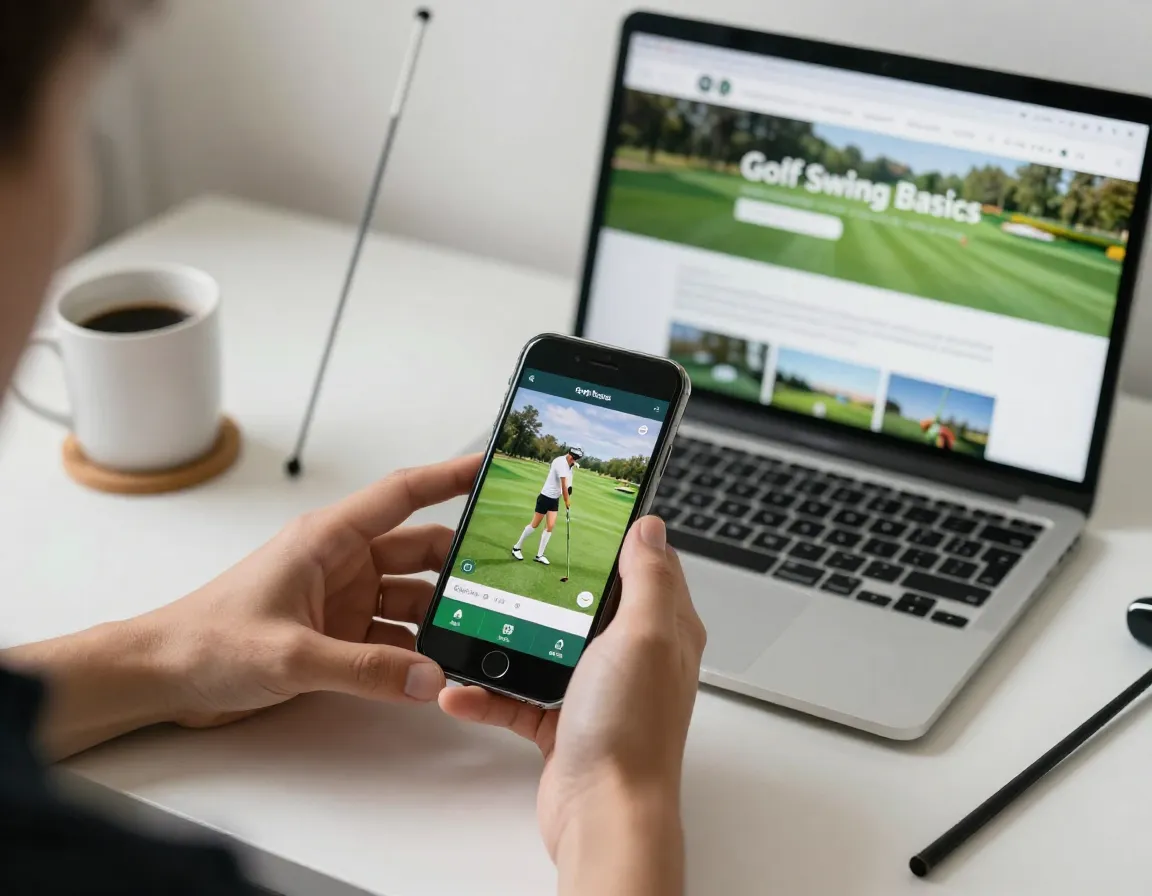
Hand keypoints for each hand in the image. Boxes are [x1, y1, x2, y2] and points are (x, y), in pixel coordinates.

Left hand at [140, 455, 480, 728]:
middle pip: (419, 552)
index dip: (449, 477)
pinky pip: (393, 635)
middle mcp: (341, 561)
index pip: (402, 495)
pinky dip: (416, 650)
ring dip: (441, 617)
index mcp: (327, 539)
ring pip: (412, 597)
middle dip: (460, 565)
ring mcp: (342, 598)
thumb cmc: (207, 642)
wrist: (162, 677)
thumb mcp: (291, 656)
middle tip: (504, 579)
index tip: (490, 468)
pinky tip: (437, 669)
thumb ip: (365, 668)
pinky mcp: (339, 633)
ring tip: (480, 635)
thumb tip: (429, 678)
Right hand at [439, 517, 704, 863]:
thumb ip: (647, 578)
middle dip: (546, 585)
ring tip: (471, 626)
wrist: (603, 816)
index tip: (578, 517)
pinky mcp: (562, 722)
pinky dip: (487, 694)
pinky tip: (461, 691)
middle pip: (585, 602)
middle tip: (511, 563)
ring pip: (544, 647)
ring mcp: (595, 690)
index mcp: (662, 629)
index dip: (614, 539)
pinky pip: (518, 697)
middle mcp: (632, 656)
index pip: (643, 566)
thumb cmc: (630, 731)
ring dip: (505, 640)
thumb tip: (651, 526)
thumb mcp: (642, 635)